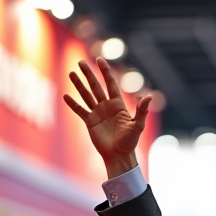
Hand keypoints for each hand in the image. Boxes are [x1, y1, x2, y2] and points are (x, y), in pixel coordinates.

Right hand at [63, 58, 152, 179]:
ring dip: (78, 85)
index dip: (105, 71)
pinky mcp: (90, 122)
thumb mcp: (138, 126)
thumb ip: (142, 111)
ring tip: (71, 73)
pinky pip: (80, 110)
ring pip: (86, 95)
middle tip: (80, 62)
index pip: (111, 84)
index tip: (99, 59)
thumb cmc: (130, 142)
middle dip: (88, 74)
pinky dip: (73, 104)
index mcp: (118, 105)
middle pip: (95, 86)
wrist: (119, 156)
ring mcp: (97, 113)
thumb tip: (149, 97)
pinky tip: (66, 96)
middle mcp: (106, 106)